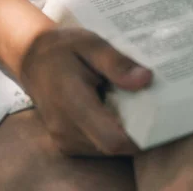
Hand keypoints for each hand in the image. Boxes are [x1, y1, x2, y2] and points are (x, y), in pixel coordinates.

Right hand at [19, 27, 151, 155]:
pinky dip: (111, 132)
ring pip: (107, 148)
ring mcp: (64, 139)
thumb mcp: (91, 44)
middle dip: (136, 131)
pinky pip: (97, 146)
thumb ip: (116, 63)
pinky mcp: (67, 143)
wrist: (33, 59)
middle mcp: (66, 128)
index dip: (140, 136)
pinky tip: (116, 109)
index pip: (112, 140)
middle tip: (151, 105)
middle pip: (114, 146)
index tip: (159, 117)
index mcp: (72, 103)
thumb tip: (145, 79)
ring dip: (124, 131)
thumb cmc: (63, 49)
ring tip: (132, 104)